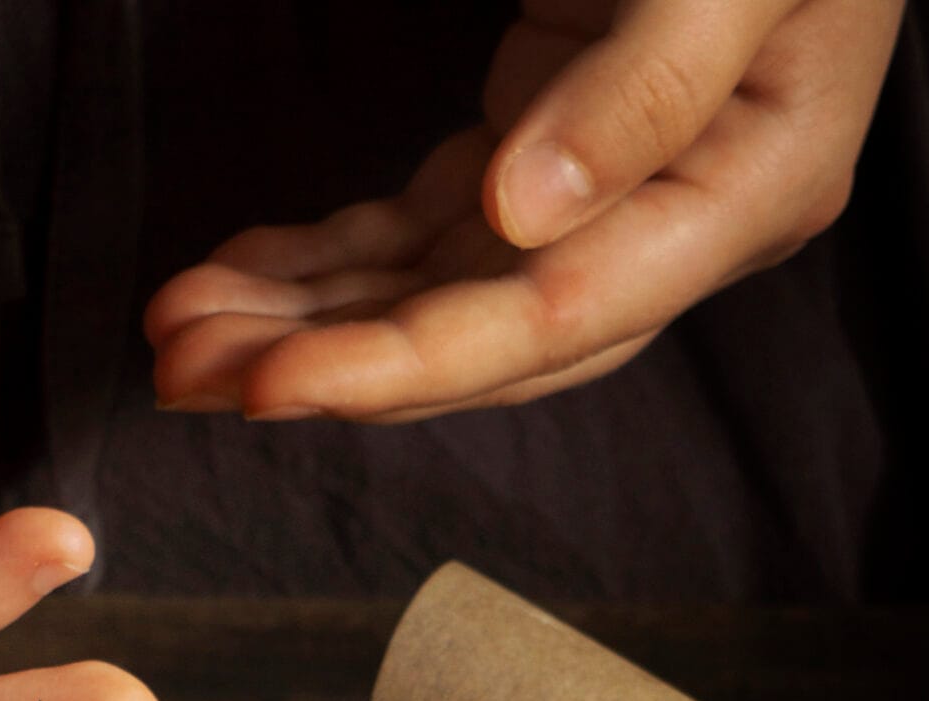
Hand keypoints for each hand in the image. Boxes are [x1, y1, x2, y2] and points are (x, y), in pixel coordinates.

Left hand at [145, 0, 903, 423]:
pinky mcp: (537, 151)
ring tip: (180, 336)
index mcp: (749, 191)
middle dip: (326, 365)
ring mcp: (601, 198)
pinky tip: (235, 281)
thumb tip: (522, 213)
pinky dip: (322, 260)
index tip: (279, 383)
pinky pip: (416, 232)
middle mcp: (672, 225)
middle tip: (188, 375)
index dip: (408, 364)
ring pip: (432, 295)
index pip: (557, 318)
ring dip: (302, 323)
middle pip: (483, 338)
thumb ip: (645, 89)